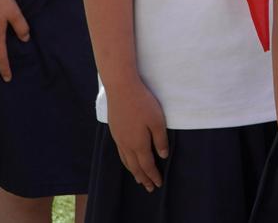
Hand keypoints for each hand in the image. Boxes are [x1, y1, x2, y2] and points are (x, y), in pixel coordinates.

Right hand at [106, 77, 169, 191]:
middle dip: (143, 178)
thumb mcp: (157, 120)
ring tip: (138, 179)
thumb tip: (163, 156)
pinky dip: (126, 161)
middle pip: (135, 166)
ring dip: (133, 171)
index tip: (158, 184)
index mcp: (138, 144)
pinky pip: (121, 153)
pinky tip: (128, 160)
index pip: (147, 165)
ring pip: (126, 161)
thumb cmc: (143, 103)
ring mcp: (118, 138)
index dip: (153, 175)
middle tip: (149, 188)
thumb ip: (160, 140)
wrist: (121, 89)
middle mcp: (126, 144)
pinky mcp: (115, 131)